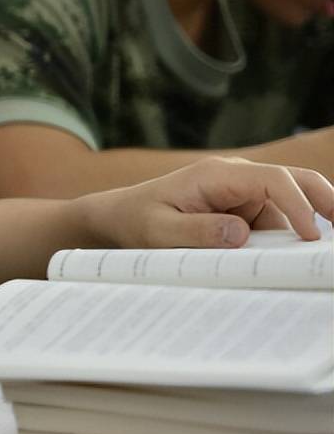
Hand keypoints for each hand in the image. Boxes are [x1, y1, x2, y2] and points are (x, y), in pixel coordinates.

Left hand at [84, 157, 333, 248]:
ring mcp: (244, 195)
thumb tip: (240, 234)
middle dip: (325, 201)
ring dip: (309, 226)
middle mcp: (237, 179)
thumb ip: (197, 232)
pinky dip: (291, 239)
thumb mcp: (159, 231)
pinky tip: (299, 258)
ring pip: (292, 205)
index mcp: (217, 175)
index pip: (273, 180)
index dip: (298, 204)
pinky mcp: (245, 212)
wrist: (120, 218)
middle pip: (296, 181)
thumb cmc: (136, 220)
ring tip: (319, 257)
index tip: (310, 235)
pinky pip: (277, 223)